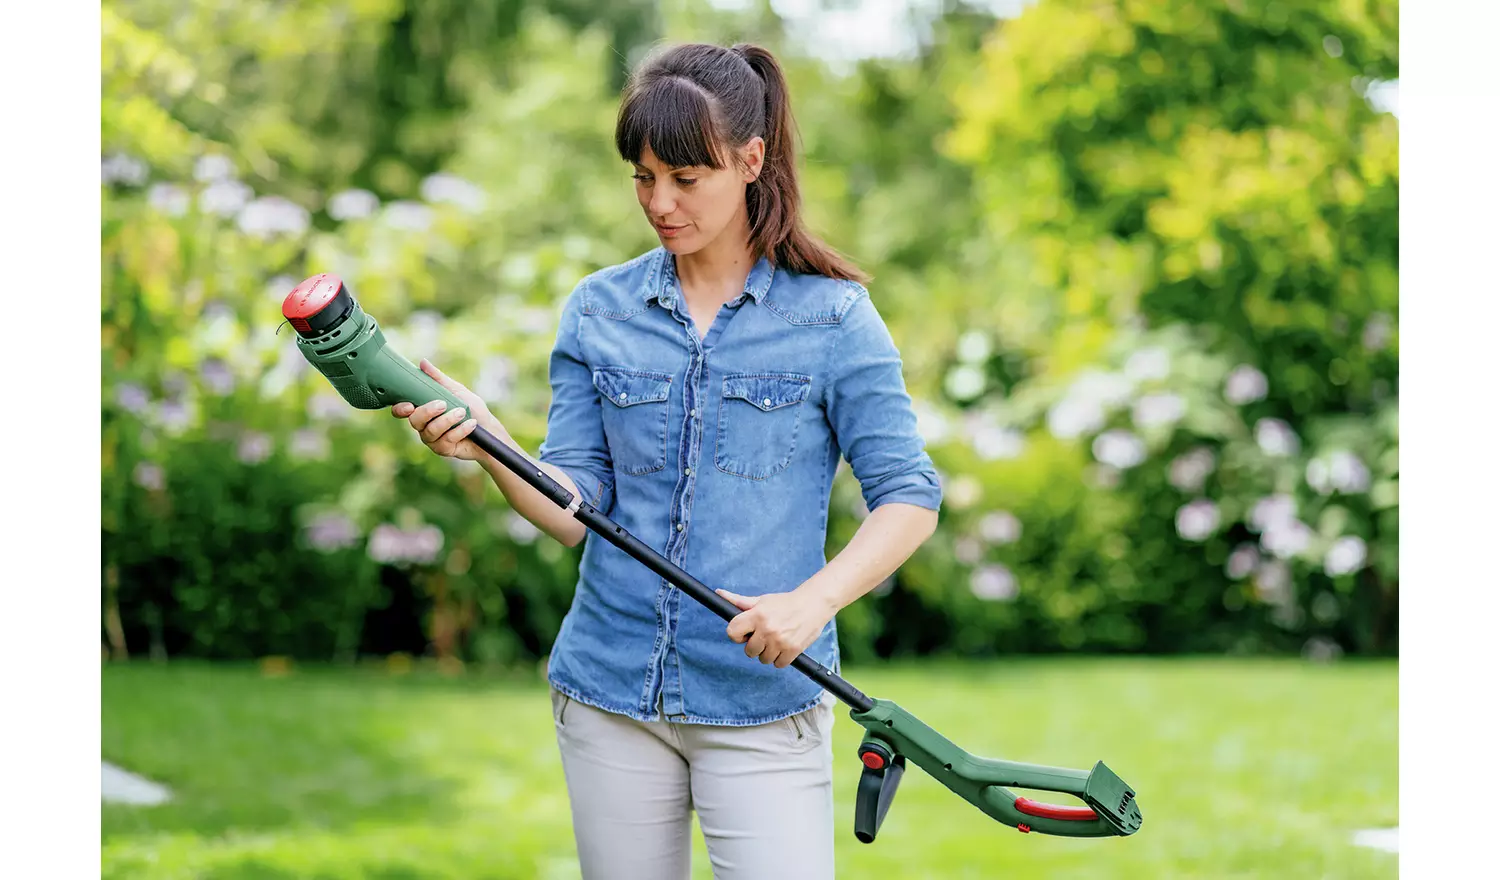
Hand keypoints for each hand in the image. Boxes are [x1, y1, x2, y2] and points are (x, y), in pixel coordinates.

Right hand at [390, 359, 502, 461]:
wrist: (490, 429)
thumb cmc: (472, 409)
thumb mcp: (456, 390)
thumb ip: (438, 379)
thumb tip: (423, 363)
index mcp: (423, 410)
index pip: (402, 411)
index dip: (400, 409)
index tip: (409, 404)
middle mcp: (424, 425)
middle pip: (414, 421)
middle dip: (428, 412)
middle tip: (443, 404)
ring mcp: (432, 439)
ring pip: (430, 432)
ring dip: (447, 420)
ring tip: (462, 412)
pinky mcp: (443, 449)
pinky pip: (445, 441)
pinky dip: (459, 430)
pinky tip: (470, 424)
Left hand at [718, 587, 838, 668]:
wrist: (813, 604)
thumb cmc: (785, 603)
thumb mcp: (762, 600)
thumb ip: (739, 601)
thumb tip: (719, 593)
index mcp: (757, 615)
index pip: (732, 632)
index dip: (737, 634)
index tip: (745, 633)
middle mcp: (767, 629)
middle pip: (749, 651)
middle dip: (755, 645)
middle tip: (765, 635)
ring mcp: (780, 642)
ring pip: (763, 659)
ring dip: (768, 652)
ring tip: (777, 639)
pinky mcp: (792, 651)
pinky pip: (778, 664)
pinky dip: (780, 658)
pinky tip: (785, 646)